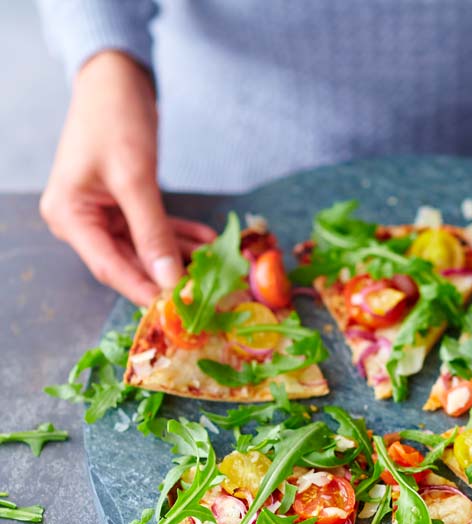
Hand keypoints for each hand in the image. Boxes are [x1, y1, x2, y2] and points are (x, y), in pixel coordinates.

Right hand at [40, 51, 215, 305]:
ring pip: (146, 248)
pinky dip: (178, 235)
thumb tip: (169, 279)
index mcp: (70, 216)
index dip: (145, 291)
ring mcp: (103, 214)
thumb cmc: (115, 119)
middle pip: (129, 262)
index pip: (110, 268)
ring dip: (179, 256)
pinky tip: (207, 242)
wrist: (116, 77)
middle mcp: (82, 221)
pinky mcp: (124, 205)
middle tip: (205, 290)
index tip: (178, 310)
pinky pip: (153, 229)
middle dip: (168, 275)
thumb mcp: (135, 179)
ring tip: (214, 265)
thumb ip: (152, 231)